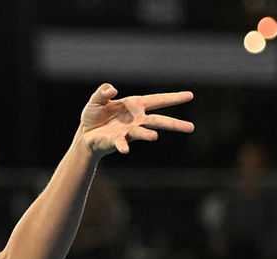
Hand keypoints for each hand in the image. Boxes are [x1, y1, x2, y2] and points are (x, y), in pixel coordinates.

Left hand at [79, 83, 193, 156]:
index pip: (158, 100)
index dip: (173, 98)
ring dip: (147, 134)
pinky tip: (125, 150)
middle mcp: (136, 119)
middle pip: (159, 120)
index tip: (190, 95)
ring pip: (143, 132)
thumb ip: (103, 92)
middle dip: (175, 124)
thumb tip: (112, 90)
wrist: (85, 134)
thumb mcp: (97, 100)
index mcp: (135, 105)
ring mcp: (128, 131)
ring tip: (154, 137)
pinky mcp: (117, 141)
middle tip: (191, 128)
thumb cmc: (95, 115)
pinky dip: (123, 146)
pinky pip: (122, 143)